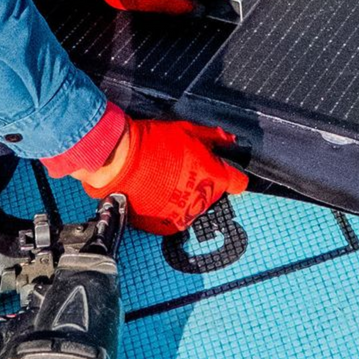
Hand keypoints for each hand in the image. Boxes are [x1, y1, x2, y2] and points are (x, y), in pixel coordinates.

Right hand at [74, 114, 247, 234]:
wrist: (120, 163)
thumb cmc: (154, 142)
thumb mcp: (186, 130)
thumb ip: (212, 138)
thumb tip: (230, 140)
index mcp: (213, 177)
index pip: (238, 183)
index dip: (232, 176)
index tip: (225, 172)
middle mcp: (202, 201)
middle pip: (213, 194)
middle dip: (203, 182)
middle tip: (184, 168)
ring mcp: (184, 216)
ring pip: (194, 206)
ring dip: (186, 196)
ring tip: (166, 179)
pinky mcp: (165, 227)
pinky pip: (174, 218)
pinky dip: (168, 208)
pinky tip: (156, 193)